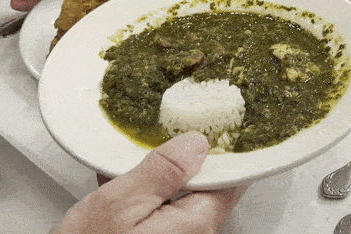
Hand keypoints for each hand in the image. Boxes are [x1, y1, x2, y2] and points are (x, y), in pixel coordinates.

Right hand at [54, 131, 244, 233]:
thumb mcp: (119, 204)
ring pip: (180, 201)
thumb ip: (162, 171)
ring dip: (157, 183)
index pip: (230, 177)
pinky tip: (119, 193)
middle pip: (205, 187)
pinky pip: (164, 217)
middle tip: (148, 148)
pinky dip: (146, 203)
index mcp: (198, 223)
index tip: (199, 127)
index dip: (216, 149)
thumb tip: (197, 143)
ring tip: (122, 173)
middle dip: (177, 166)